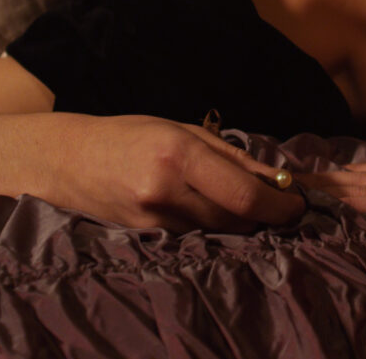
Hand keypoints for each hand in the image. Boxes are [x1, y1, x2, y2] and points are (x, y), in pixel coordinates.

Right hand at [43, 113, 304, 231]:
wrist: (67, 160)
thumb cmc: (130, 135)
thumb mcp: (182, 130)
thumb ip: (232, 156)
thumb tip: (277, 178)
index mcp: (179, 155)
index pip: (244, 194)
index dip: (279, 205)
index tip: (298, 205)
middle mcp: (165, 190)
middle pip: (236, 218)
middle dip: (265, 214)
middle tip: (280, 204)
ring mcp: (153, 218)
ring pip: (218, 231)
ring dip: (240, 222)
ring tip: (244, 203)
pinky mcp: (144, 236)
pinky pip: (194, 236)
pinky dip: (211, 227)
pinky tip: (210, 211)